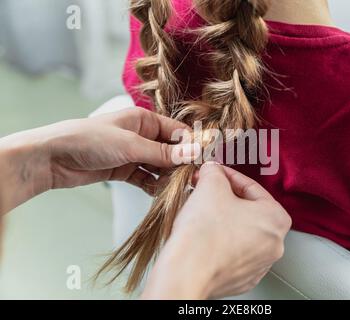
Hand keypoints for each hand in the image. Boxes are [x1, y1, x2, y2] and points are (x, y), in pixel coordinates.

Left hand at [0, 108, 195, 213]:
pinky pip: (147, 178)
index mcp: (144, 119)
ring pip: (160, 166)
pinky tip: (160, 194)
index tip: (203, 162)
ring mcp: (134, 153)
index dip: (191, 146)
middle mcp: (142, 135)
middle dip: (180, 164)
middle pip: (171, 150)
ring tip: (178, 189)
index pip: (177, 131)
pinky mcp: (125, 170)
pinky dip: (154, 186)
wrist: (52, 158)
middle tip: (192, 180)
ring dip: (168, 177)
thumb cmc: (89, 140)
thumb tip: (195, 153)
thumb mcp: (130, 145)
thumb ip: (163, 152)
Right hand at [142, 162, 291, 298]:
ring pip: (241, 232)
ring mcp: (259, 265)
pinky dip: (220, 242)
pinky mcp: (242, 279)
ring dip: (223, 219)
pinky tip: (204, 236)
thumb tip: (212, 170)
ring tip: (202, 212)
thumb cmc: (204, 233)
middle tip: (206, 190)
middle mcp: (274, 245)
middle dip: (226, 197)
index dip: (228, 176)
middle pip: (248, 210)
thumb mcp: (211, 185)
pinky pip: (232, 252)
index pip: (252, 187)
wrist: (186, 272)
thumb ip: (214, 172)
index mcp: (276, 219)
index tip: (214, 173)